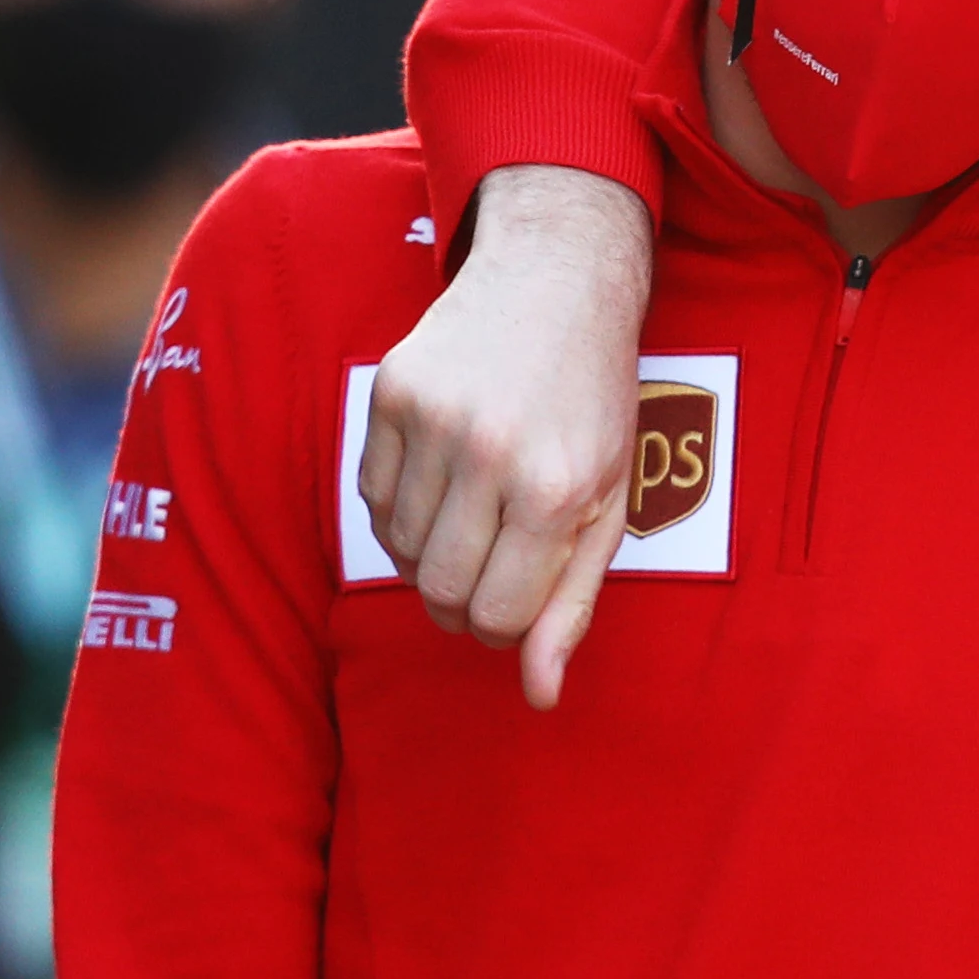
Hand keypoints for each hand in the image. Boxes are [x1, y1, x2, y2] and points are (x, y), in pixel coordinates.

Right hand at [360, 165, 653, 709]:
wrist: (557, 282)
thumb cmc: (593, 403)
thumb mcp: (608, 504)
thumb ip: (571, 605)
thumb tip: (539, 695)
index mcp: (552, 489)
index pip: (498, 617)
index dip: (506, 624)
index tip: (520, 595)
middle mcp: (486, 454)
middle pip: (440, 591)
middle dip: (463, 600)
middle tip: (492, 566)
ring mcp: (431, 419)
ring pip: (399, 550)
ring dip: (431, 555)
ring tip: (474, 516)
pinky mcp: (390, 392)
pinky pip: (370, 498)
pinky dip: (399, 513)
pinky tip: (440, 485)